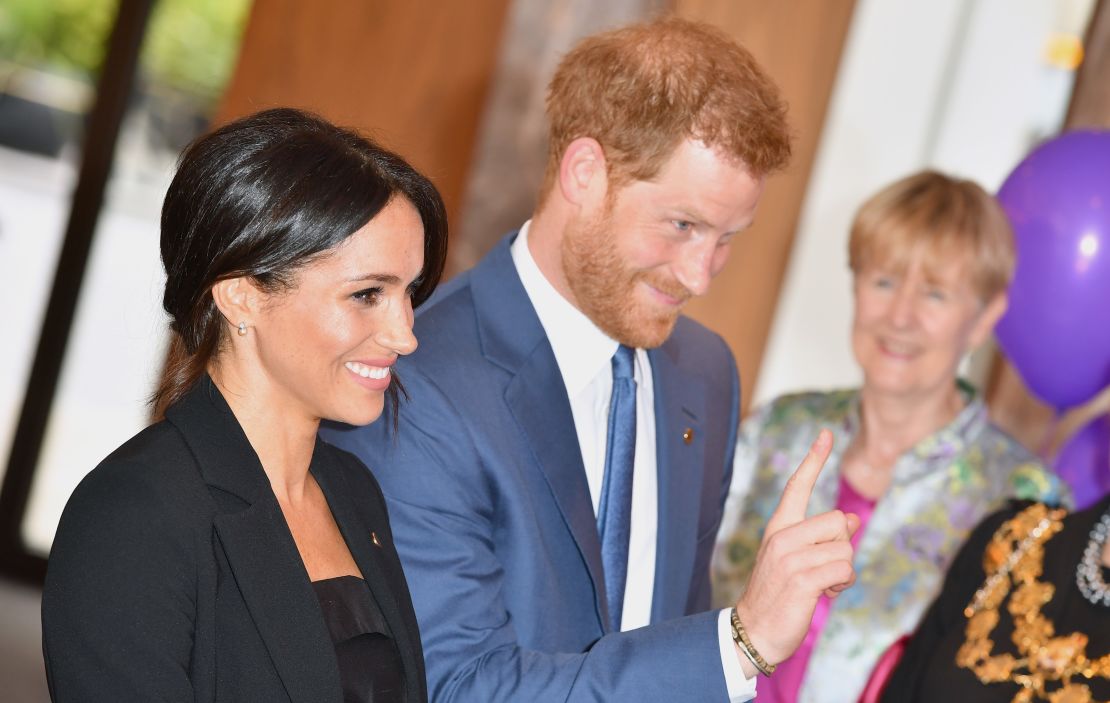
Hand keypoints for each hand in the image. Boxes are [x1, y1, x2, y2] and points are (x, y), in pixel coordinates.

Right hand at [733, 430, 857, 671]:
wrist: (755, 629)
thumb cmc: (780, 594)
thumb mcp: (800, 559)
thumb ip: (822, 538)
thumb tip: (852, 520)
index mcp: (779, 527)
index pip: (798, 486)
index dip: (813, 459)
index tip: (826, 434)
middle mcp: (782, 536)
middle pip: (838, 522)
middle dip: (841, 548)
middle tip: (823, 569)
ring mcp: (790, 557)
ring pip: (844, 548)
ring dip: (842, 572)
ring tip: (821, 585)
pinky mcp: (802, 578)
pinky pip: (842, 569)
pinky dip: (840, 584)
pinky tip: (824, 593)